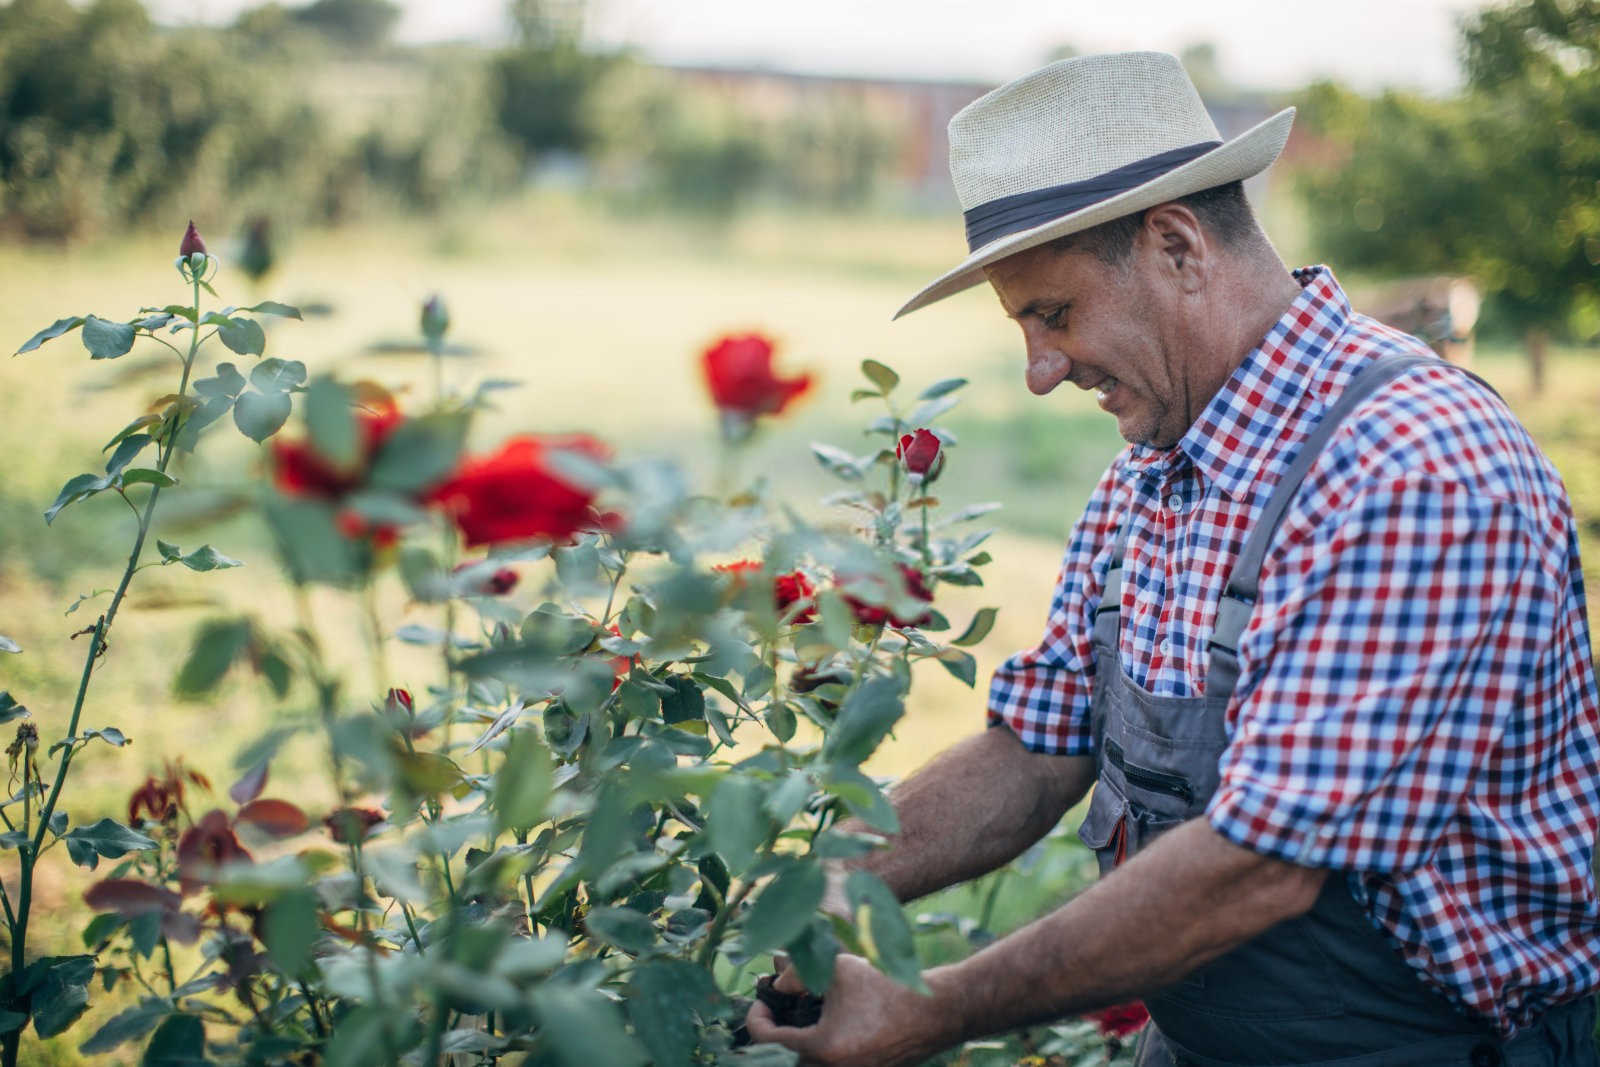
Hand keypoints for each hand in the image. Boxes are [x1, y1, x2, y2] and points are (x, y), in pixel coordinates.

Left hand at [743, 953, 961, 1066]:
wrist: (932, 1013)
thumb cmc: (885, 988)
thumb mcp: (838, 969)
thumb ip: (799, 974)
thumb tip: (777, 985)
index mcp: (821, 1049)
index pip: (767, 1041)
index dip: (757, 1019)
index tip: (761, 1002)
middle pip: (783, 1060)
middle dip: (773, 1036)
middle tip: (775, 1012)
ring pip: (804, 1065)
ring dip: (794, 1046)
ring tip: (798, 1019)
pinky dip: (816, 1052)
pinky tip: (821, 1029)